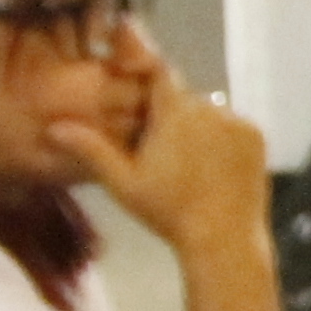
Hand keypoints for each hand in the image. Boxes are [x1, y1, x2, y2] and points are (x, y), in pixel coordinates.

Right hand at [44, 61, 272, 253]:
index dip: (145, 71)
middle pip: (183, 98)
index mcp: (176, 112)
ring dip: (197, 127)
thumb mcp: (124, 183)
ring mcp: (237, 121)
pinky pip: (233, 127)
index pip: (159, 71)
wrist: (224, 239)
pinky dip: (222, 139)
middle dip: (170, 114)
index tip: (137, 82)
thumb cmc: (168, 212)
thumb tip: (54, 128)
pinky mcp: (257, 137)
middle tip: (160, 149)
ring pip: (209, 112)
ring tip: (188, 165)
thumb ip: (92, 149)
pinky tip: (213, 169)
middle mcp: (210, 107)